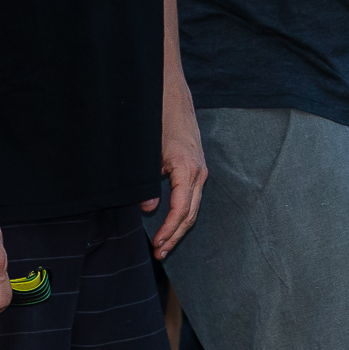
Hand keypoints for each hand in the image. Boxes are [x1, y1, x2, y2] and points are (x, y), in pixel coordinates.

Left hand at [144, 83, 205, 259]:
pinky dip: (182, 213)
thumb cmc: (159, 120)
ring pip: (194, 208)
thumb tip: (149, 209)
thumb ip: (148, 183)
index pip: (181, 210)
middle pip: (191, 214)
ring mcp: (200, 170)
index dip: (169, 231)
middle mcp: (198, 172)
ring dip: (179, 228)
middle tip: (159, 253)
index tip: (157, 245)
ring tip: (164, 245)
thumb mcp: (148, 153)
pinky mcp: (196, 167)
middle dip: (175, 236)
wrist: (172, 95)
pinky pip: (192, 197)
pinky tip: (171, 223)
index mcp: (187, 169)